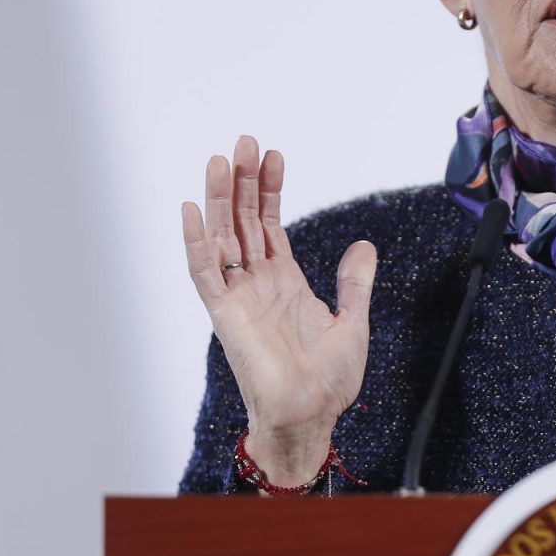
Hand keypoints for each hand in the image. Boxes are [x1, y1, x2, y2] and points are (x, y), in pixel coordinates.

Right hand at [181, 135, 375, 483]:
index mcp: (284, 281)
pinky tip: (191, 210)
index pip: (269, 224)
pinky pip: (204, 272)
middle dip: (242, 182)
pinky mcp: (225, 313)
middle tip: (243, 142)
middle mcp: (256, 283)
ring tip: (220, 160)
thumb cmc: (329, 380)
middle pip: (242, 221)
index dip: (268, 190)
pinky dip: (196, 241)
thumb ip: (354, 282)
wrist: (312, 414)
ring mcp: (238, 296)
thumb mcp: (353, 321)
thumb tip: (363, 246)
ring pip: (222, 236)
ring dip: (218, 199)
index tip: (273, 155)